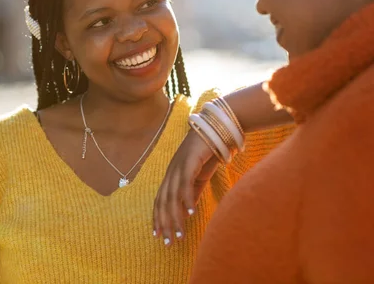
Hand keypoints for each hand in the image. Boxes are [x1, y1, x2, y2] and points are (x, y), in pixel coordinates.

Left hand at [152, 128, 220, 245]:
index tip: (158, 236)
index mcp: (171, 176)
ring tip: (179, 235)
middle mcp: (171, 172)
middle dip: (164, 224)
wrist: (216, 130)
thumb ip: (192, 193)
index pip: (159, 200)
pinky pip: (186, 185)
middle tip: (168, 242)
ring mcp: (178, 167)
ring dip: (176, 218)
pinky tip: (191, 214)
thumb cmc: (207, 153)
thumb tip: (188, 211)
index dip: (157, 218)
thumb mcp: (198, 177)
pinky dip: (187, 200)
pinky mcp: (189, 162)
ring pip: (173, 197)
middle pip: (163, 202)